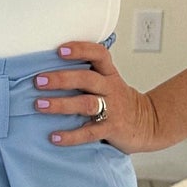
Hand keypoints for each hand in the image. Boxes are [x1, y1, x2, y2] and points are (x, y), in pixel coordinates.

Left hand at [33, 40, 163, 154]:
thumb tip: (50, 67)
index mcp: (109, 74)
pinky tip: (55, 137)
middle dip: (61, 79)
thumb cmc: (120, 102)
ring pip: (86, 104)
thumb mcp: (109, 81)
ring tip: (40, 105)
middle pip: (87, 79)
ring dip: (61, 105)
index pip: (99, 54)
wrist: (148, 124)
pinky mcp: (111, 129)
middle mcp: (110, 89)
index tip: (60, 50)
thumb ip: (87, 73)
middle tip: (39, 81)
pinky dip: (71, 136)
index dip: (81, 50)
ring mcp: (112, 109)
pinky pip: (89, 133)